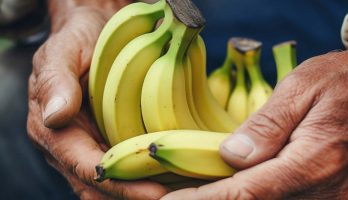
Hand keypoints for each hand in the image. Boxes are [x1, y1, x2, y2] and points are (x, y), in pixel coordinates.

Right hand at [27, 1, 166, 198]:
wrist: (92, 32)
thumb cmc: (78, 39)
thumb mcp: (62, 51)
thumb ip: (55, 82)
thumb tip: (55, 116)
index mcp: (53, 129)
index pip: (85, 167)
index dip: (119, 184)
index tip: (153, 193)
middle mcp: (69, 146)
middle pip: (98, 187)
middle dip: (133, 196)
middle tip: (172, 196)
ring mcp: (89, 147)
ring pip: (110, 186)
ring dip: (139, 192)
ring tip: (177, 191)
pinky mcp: (106, 142)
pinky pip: (122, 170)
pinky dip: (142, 179)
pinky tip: (169, 176)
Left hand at [163, 47, 347, 198]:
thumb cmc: (340, 83)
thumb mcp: (303, 90)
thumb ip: (269, 125)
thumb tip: (231, 155)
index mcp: (312, 162)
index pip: (244, 193)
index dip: (202, 199)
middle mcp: (321, 193)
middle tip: (166, 193)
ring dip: (224, 199)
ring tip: (189, 189)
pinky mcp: (324, 199)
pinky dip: (245, 197)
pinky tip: (223, 188)